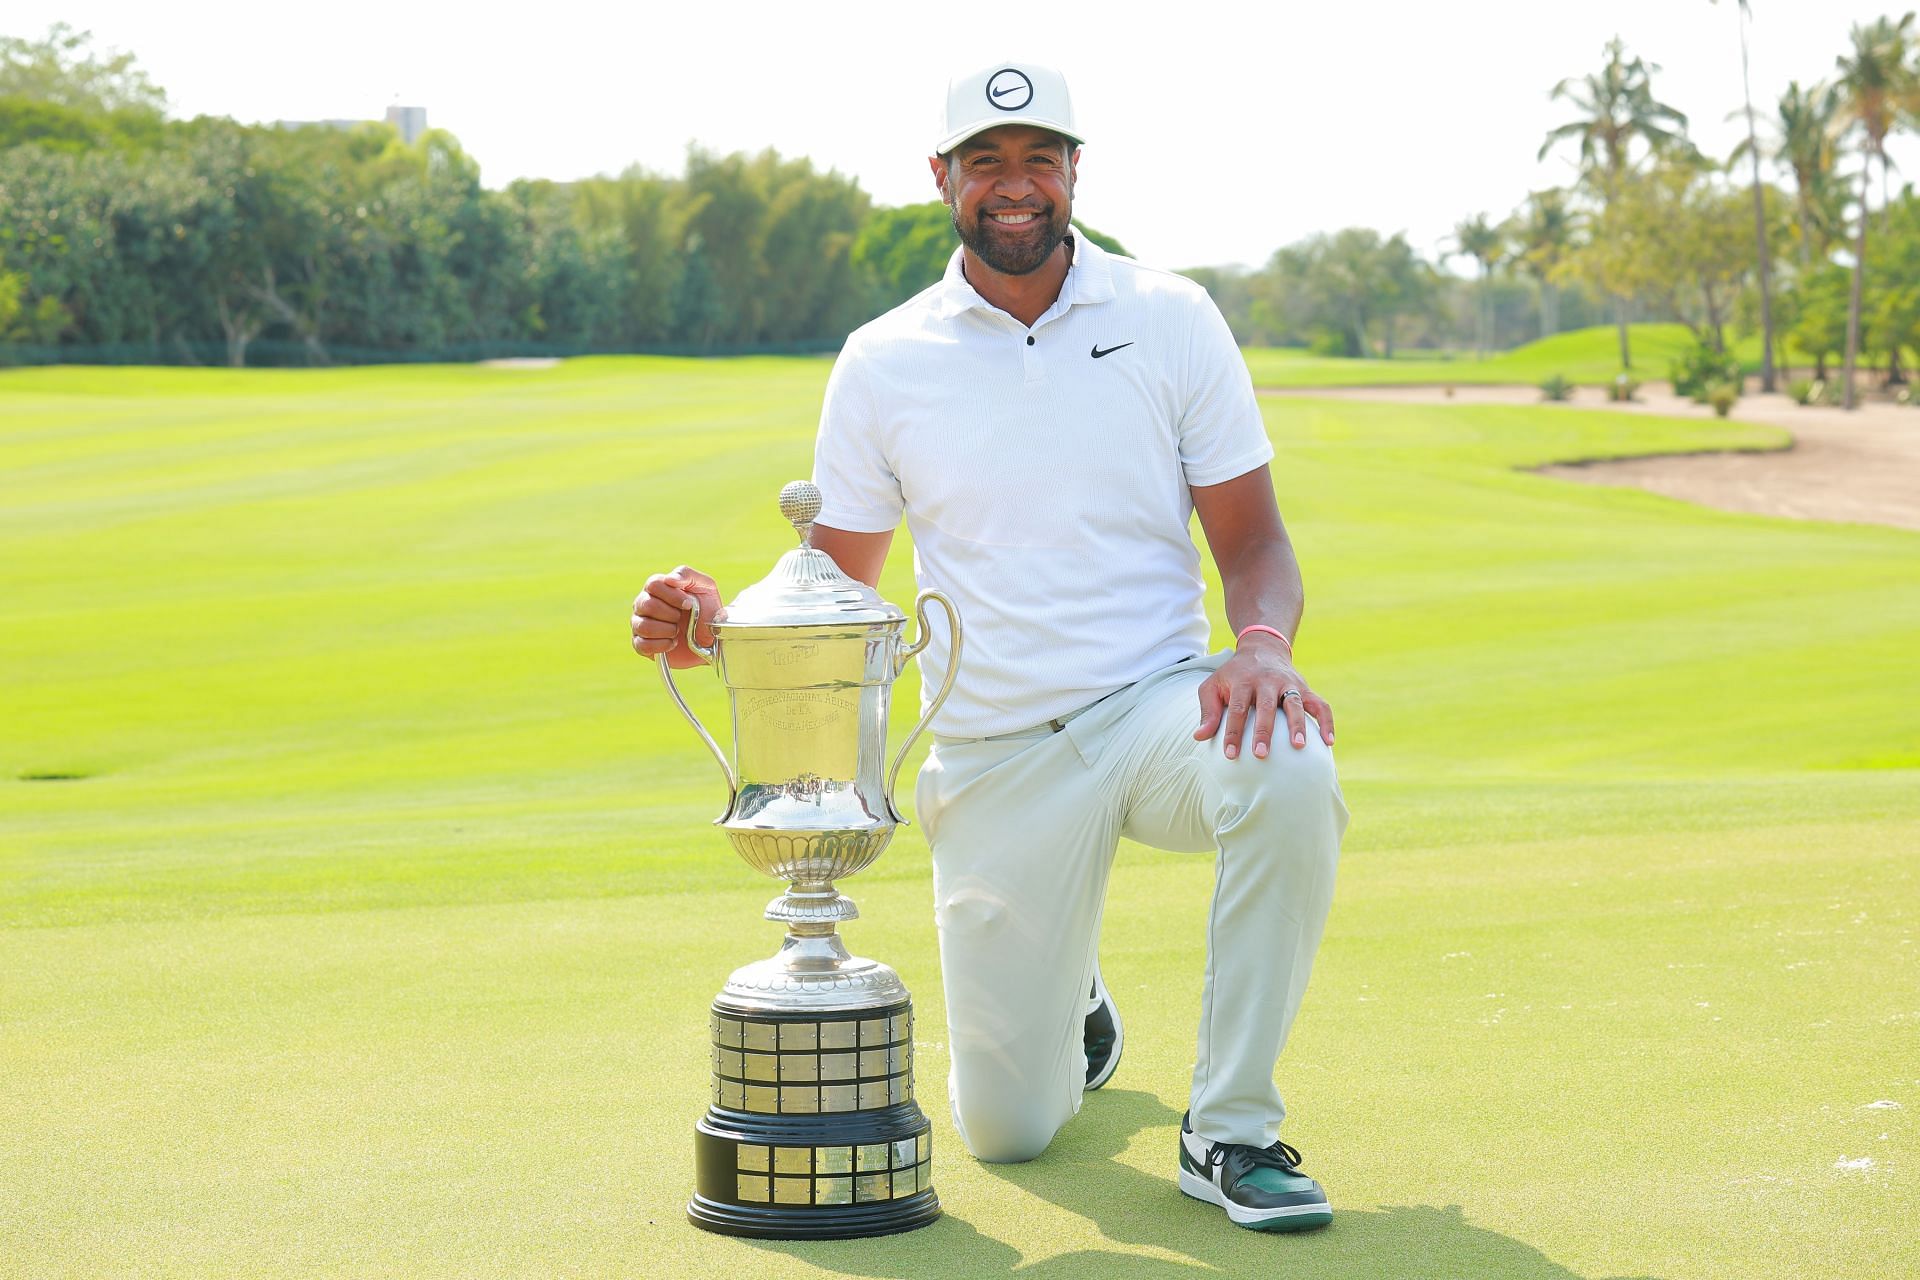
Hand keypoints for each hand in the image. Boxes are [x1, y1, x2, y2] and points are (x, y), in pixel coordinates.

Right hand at [631, 566, 721, 667]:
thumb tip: (669, 579)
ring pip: (643, 626)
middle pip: (647, 605)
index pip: (653, 584)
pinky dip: (662, 645)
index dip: (672, 595)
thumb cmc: (706, 609)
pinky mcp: (641, 645)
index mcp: (656, 587)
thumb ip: (687, 574)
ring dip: (667, 630)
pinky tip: (673, 642)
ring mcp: (639, 624)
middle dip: (671, 614)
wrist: (712, 638)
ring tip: (678, 631)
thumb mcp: (705, 586)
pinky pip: (642, 645)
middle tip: (682, 619)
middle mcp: (643, 604)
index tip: (689, 604)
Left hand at [1193, 636, 1334, 758]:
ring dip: (1297, 724)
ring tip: (1298, 746)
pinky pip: (1320, 704)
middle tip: (1260, 754)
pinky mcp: (1305, 688)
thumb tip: (1199, 736)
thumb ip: (1207, 711)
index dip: (1233, 732)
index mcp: (1242, 681)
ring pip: (1295, 703)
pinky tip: (1329, 741)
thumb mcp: (1214, 686)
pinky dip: (1326, 721)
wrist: (1262, 648)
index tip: (1230, 754)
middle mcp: (1267, 681)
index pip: (1236, 709)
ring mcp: (1289, 683)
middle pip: (1266, 706)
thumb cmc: (1233, 675)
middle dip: (1263, 731)